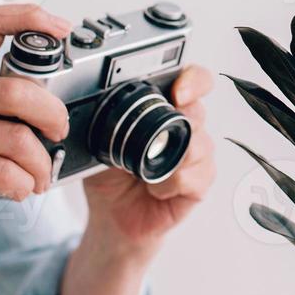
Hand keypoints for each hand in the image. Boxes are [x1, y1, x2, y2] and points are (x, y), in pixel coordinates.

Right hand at [0, 4, 72, 248]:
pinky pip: (3, 172)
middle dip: (52, 113)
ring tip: (40, 175)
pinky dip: (22, 184)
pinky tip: (19, 188)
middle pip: (18, 90)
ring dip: (41, 163)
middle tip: (58, 130)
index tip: (61, 30)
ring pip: (17, 138)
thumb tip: (46, 93)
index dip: (30, 18)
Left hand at [80, 65, 216, 260]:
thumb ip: (106, 119)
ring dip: (168, 160)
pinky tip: (155, 189)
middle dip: (176, 123)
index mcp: (167, 108)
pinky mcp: (200, 182)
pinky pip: (194, 176)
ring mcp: (197, 155)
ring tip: (144, 172)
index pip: (195, 81)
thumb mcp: (101, 140)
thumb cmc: (109, 174)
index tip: (179, 92)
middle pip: (198, 112)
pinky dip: (169, 184)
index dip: (194, 81)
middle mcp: (187, 127)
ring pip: (199, 145)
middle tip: (154, 139)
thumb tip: (94, 105)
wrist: (112, 214)